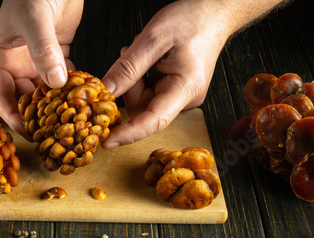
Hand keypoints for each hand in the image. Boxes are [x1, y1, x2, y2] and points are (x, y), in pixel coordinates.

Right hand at [0, 0, 83, 138]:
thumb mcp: (35, 17)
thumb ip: (42, 49)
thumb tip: (55, 83)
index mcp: (0, 55)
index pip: (0, 94)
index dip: (12, 116)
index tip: (27, 132)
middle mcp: (16, 61)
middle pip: (23, 98)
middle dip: (36, 116)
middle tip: (53, 132)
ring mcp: (36, 58)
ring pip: (44, 91)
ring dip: (56, 104)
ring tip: (70, 119)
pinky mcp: (56, 53)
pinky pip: (62, 77)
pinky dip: (71, 88)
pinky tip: (82, 97)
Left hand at [101, 0, 234, 148]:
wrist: (214, 13)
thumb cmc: (191, 20)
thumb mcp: (154, 38)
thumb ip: (128, 67)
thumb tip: (106, 92)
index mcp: (186, 88)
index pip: (154, 121)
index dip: (129, 133)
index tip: (106, 142)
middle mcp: (186, 99)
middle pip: (143, 110)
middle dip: (129, 87)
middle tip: (130, 55)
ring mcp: (181, 97)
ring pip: (143, 102)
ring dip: (133, 80)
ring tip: (142, 52)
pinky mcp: (175, 92)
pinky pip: (148, 94)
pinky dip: (140, 78)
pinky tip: (147, 59)